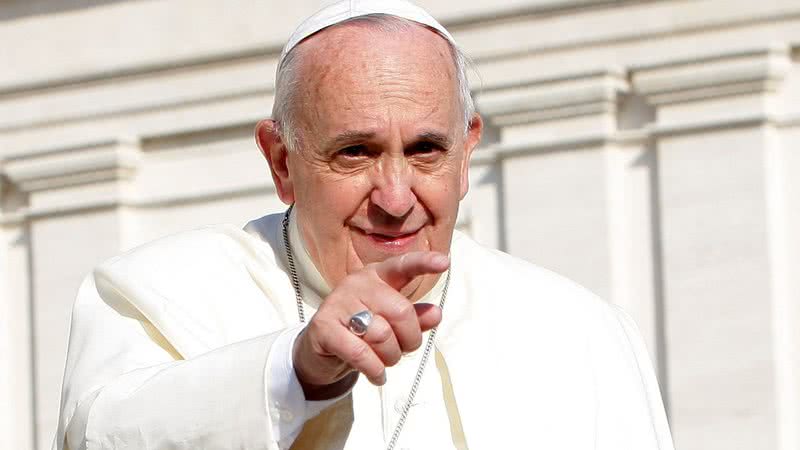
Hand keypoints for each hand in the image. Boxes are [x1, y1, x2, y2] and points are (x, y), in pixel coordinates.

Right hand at [292, 251, 448, 398]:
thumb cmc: (362, 331)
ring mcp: (338, 302)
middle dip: (409, 339)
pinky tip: (377, 376)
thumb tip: (436, 313)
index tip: (444, 262)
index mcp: (378, 275)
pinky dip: (374, 369)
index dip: (423, 263)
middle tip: (401, 350)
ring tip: (384, 362)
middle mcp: (358, 283)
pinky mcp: (324, 326)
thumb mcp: (392, 324)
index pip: (402, 266)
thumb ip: (414, 318)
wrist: (319, 349)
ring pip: (382, 335)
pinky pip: (360, 352)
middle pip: (401, 312)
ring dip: (390, 357)